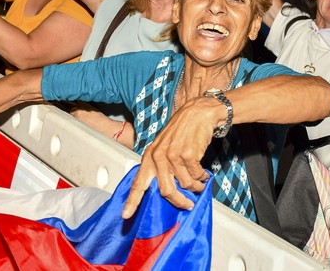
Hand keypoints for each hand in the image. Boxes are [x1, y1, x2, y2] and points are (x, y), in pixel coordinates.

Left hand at [122, 96, 214, 218]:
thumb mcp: (165, 146)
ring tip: (199, 181)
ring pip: (185, 184)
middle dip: (179, 201)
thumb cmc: (182, 131)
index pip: (139, 183)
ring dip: (195, 186)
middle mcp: (158, 157)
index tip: (125, 216)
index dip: (132, 201)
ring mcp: (173, 155)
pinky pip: (196, 176)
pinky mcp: (188, 155)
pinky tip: (204, 172)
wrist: (197, 113)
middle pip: (166, 190)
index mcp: (150, 156)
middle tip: (187, 204)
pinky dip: (202, 177)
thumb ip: (162, 167)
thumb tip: (167, 190)